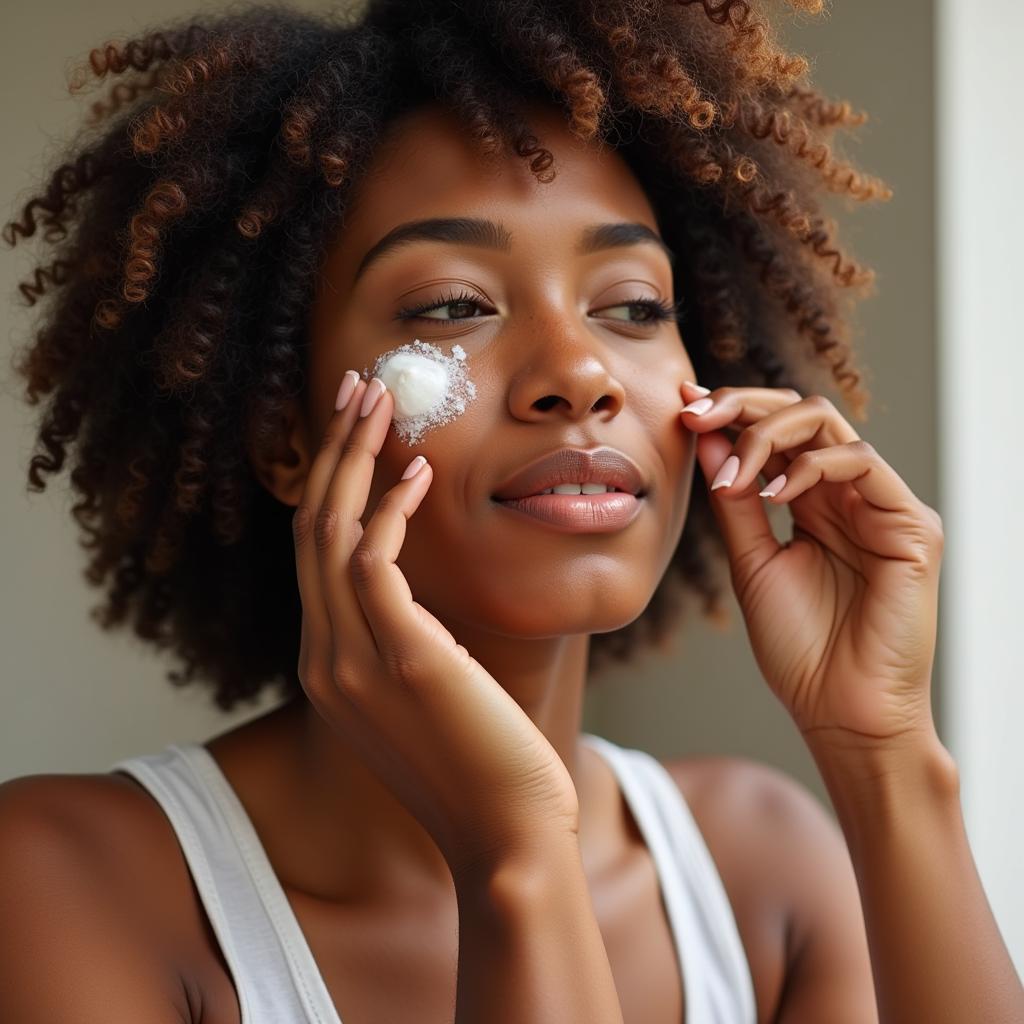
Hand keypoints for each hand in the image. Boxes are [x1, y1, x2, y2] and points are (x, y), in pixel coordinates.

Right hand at [293, 373, 579, 879]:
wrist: (506, 839)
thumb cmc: (481, 766)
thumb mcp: (425, 700)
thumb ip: (406, 650)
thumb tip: (425, 612)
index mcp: (326, 667)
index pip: (313, 557)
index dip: (329, 487)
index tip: (355, 436)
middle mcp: (324, 659)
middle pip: (311, 529)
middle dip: (330, 451)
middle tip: (356, 388)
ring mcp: (353, 661)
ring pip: (332, 532)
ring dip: (352, 457)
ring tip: (378, 400)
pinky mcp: (402, 657)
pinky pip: (374, 560)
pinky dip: (390, 508)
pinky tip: (420, 471)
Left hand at [679, 381, 943, 755]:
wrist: (838, 710)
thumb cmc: (798, 647)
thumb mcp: (752, 560)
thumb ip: (734, 499)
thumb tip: (707, 436)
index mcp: (813, 503)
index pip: (777, 434)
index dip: (732, 412)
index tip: (684, 409)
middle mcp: (848, 495)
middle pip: (801, 414)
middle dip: (743, 405)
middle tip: (696, 414)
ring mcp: (882, 506)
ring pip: (828, 424)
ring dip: (766, 435)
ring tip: (731, 476)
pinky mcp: (911, 525)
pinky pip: (860, 462)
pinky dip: (809, 467)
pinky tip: (771, 494)